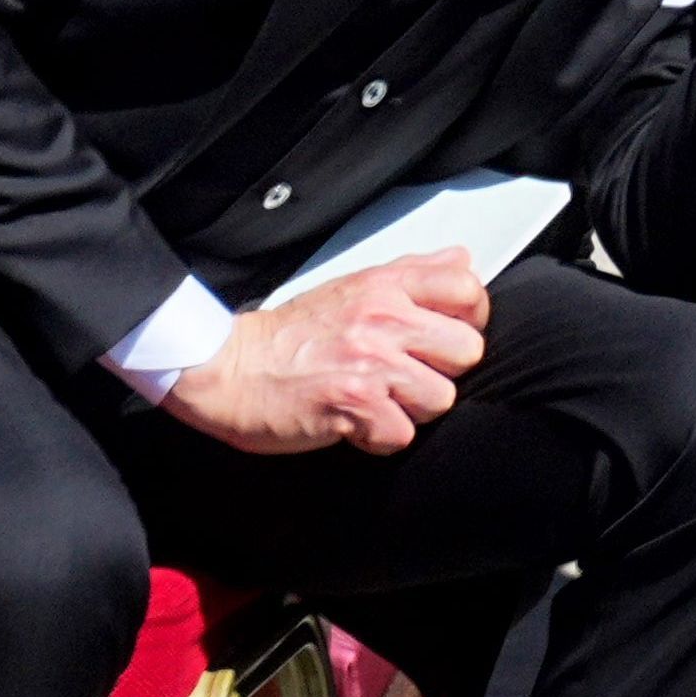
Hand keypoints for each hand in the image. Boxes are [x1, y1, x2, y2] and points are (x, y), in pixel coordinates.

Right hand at [160, 248, 489, 455]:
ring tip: (376, 400)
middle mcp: (383, 318)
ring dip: (411, 409)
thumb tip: (462, 257)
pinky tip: (355, 423)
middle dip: (441, 372)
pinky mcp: (353, 402)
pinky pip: (401, 434)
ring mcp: (370, 361)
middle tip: (403, 376)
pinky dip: (378, 438)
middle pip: (467, 351)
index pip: (469, 289)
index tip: (440, 338)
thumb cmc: (290, 335)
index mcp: (386, 287)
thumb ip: (412, 273)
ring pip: (441, 398)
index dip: (466, 320)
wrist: (226, 367)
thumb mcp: (354, 287)